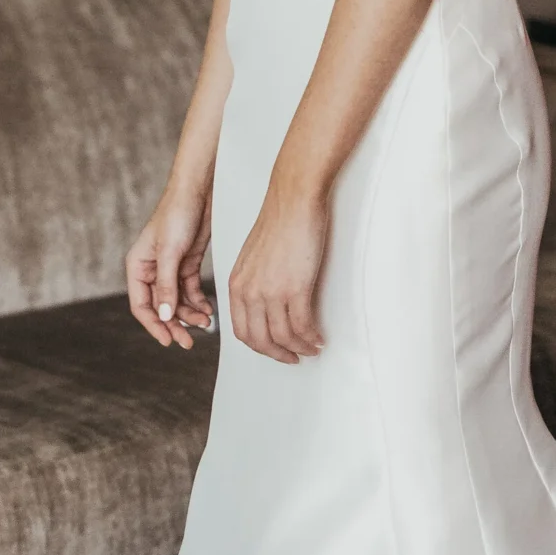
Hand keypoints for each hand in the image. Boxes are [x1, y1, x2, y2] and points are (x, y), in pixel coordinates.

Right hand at [126, 187, 214, 349]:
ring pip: (176, 301)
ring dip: (189, 313)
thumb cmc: (177, 214)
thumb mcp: (170, 252)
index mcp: (138, 267)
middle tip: (189, 341)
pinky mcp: (187, 263)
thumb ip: (166, 286)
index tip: (168, 341)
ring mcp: (170, 268)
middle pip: (160, 307)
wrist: (199, 190)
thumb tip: (164, 316)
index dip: (154, 326)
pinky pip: (189, 290)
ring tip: (205, 322)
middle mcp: (151, 270)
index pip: (141, 306)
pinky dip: (198, 301)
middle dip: (174, 324)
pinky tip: (207, 309)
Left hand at [228, 180, 330, 363]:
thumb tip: (267, 302)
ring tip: (312, 347)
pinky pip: (302, 325)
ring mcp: (271, 292)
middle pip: (260, 340)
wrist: (294, 197)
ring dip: (299, 348)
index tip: (275, 349)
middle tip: (294, 356)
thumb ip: (254, 280)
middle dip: (278, 354)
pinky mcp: (295, 288)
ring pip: (283, 337)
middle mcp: (249, 292)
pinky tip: (319, 337)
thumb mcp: (254, 255)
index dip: (260, 346)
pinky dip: (311, 336)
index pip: (241, 330)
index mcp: (236, 284)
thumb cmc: (280, 219)